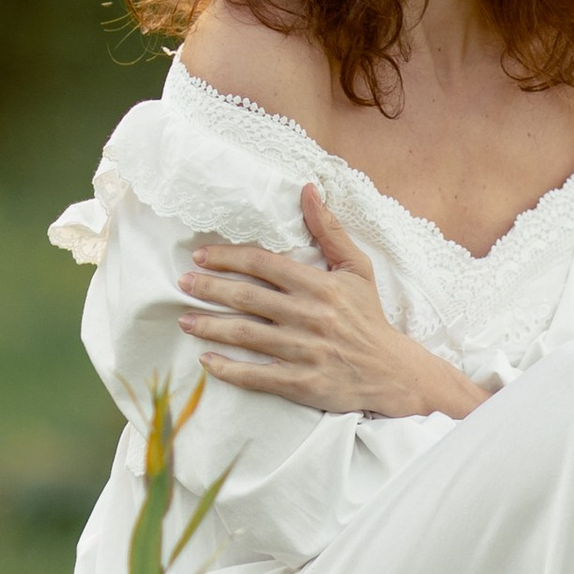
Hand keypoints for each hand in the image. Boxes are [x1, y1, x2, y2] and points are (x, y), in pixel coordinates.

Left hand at [180, 184, 487, 419]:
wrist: (391, 372)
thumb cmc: (369, 316)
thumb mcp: (357, 268)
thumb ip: (329, 230)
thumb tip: (307, 190)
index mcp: (319, 285)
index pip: (263, 265)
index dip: (228, 258)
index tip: (201, 256)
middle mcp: (309, 316)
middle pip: (247, 298)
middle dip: (209, 289)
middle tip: (182, 283)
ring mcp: (304, 351)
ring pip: (246, 335)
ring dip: (210, 327)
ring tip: (185, 320)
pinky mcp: (301, 383)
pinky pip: (257, 376)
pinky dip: (230, 369)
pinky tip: (208, 361)